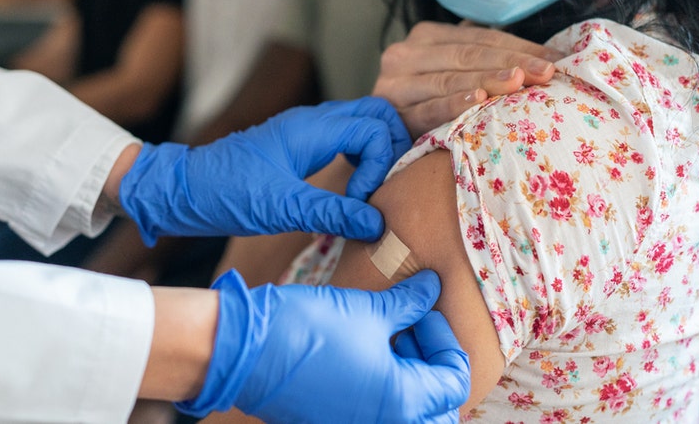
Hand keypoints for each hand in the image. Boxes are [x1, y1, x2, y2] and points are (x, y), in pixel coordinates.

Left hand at [119, 97, 408, 244]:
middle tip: (384, 189)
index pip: (375, 127)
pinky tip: (352, 191)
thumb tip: (377, 224)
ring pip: (362, 125)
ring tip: (370, 192)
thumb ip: (332, 213)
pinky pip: (345, 140)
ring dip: (377, 154)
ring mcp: (307, 132)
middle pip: (376, 114)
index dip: (381, 164)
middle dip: (392, 148)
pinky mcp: (299, 147)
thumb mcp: (281, 208)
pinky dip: (360, 159)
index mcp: (311, 128)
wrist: (182, 190)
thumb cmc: (225, 193)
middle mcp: (313, 122)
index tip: (361, 200)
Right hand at [176, 270, 469, 422]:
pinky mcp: (332, 420)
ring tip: (387, 332)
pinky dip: (380, 383)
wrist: (244, 349)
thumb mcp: (367, 310)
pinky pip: (373, 409)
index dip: (444, 338)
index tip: (424, 309)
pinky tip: (364, 346)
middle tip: (412, 326)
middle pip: (436, 406)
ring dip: (407, 373)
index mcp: (403, 402)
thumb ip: (408, 303)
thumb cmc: (308, 329)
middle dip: (431, 364)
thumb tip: (432, 287)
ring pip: (405, 410)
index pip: (454, 379)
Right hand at [374, 21, 562, 137]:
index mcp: (426, 37)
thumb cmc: (428, 108)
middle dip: (510, 61)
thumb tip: (547, 56)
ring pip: (448, 78)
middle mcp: (405, 53)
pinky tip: (478, 100)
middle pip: (466, 54)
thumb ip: (483, 59)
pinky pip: (427, 107)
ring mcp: (394, 83)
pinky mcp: (389, 112)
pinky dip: (453, 103)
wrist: (377, 143)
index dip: (518, 46)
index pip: (478, 37)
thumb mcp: (452, 75)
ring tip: (519, 82)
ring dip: (487, 80)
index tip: (555, 59)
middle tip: (545, 72)